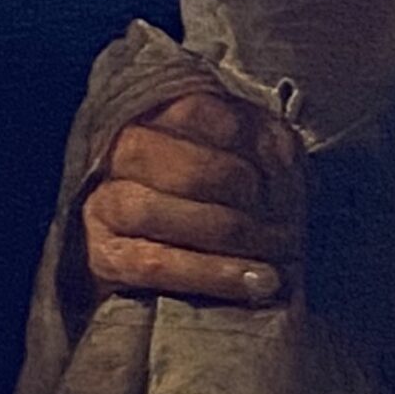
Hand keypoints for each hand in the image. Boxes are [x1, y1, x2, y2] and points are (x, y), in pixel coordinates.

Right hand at [81, 89, 302, 305]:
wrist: (170, 268)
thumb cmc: (224, 202)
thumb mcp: (252, 160)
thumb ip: (268, 146)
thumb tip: (285, 158)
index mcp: (157, 114)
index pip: (199, 112)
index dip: (252, 144)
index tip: (292, 176)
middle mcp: (122, 151)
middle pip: (188, 167)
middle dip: (249, 201)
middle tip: (291, 229)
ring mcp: (104, 202)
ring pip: (156, 212)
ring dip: (229, 238)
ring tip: (277, 262)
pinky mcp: (102, 254)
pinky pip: (153, 263)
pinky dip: (209, 273)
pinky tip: (252, 281)